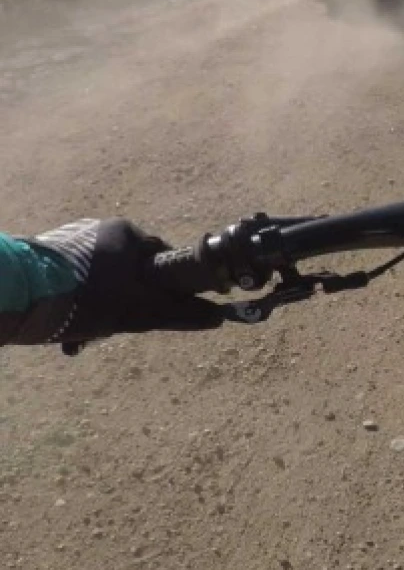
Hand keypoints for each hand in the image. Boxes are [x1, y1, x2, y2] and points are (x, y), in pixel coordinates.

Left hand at [31, 219, 222, 351]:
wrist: (18, 295)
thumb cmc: (85, 299)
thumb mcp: (137, 311)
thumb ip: (179, 313)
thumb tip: (217, 318)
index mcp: (126, 234)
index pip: (160, 259)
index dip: (163, 288)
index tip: (154, 311)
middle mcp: (100, 229)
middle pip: (128, 271)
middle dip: (123, 305)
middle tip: (111, 331)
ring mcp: (72, 240)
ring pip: (100, 279)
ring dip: (97, 309)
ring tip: (80, 340)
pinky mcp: (47, 254)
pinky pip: (75, 279)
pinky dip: (75, 303)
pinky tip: (65, 329)